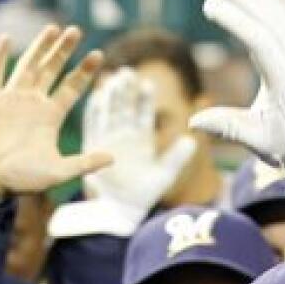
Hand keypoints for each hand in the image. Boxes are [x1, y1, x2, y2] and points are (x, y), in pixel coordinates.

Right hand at [0, 25, 111, 200]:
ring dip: (39, 47)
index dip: (84, 71)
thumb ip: (84, 163)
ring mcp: (10, 100)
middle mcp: (32, 104)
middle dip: (63, 50)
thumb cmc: (21, 180)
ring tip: (53, 28)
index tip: (98, 54)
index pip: (71, 88)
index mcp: (50, 117)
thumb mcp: (58, 172)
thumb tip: (114, 158)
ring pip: (28, 65)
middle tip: (76, 30)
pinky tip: (6, 39)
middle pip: (51, 70)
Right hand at [48, 68, 197, 237]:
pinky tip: (95, 98)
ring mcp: (107, 138)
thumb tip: (192, 140)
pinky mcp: (92, 147)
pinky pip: (92, 126)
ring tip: (112, 80)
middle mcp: (124, 134)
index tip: (147, 82)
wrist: (120, 211)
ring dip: (109, 96)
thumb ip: (176, 157)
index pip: (144, 112)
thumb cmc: (143, 195)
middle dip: (125, 89)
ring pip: (108, 112)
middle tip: (126, 72)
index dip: (145, 98)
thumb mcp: (164, 175)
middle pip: (124, 106)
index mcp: (142, 137)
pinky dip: (93, 113)